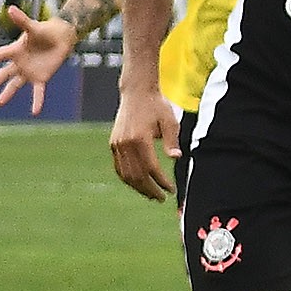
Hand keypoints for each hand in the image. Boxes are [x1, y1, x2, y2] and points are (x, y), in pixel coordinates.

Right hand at [0, 5, 78, 114]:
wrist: (60, 38)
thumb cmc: (44, 31)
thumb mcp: (33, 27)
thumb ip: (22, 21)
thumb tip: (10, 8)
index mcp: (16, 50)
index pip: (4, 54)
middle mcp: (19, 63)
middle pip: (6, 73)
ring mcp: (29, 71)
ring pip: (15, 84)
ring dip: (8, 93)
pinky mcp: (41, 78)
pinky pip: (38, 92)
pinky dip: (37, 101)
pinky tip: (35, 112)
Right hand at [109, 85, 179, 199]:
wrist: (137, 92)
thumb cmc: (157, 106)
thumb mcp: (170, 121)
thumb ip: (172, 140)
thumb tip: (176, 157)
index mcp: (140, 139)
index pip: (151, 168)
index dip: (161, 181)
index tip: (171, 190)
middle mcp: (126, 143)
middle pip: (137, 175)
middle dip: (150, 189)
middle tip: (161, 198)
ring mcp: (117, 144)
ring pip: (126, 174)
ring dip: (138, 187)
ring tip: (151, 195)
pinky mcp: (113, 143)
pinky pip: (119, 167)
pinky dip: (128, 178)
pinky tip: (138, 184)